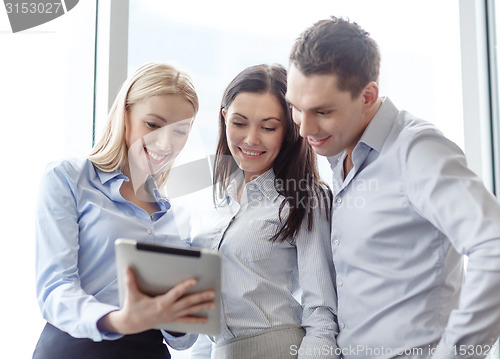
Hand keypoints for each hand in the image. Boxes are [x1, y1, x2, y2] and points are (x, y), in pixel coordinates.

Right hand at [98, 267, 215, 334]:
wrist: (131, 324)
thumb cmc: (133, 307)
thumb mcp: (131, 294)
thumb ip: (130, 281)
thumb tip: (127, 268)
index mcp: (161, 303)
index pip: (176, 292)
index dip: (186, 285)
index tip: (195, 279)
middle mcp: (169, 310)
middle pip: (188, 302)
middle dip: (201, 297)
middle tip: (213, 292)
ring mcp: (172, 316)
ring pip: (190, 311)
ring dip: (202, 307)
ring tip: (214, 303)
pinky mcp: (172, 320)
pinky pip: (187, 320)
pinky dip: (197, 320)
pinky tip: (206, 319)